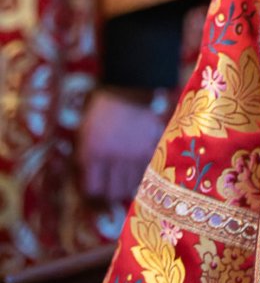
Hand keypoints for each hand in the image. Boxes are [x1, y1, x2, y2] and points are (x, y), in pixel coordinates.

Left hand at [78, 88, 165, 202]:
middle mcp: (114, 157)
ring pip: (133, 185)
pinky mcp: (153, 146)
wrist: (127, 89)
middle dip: (111, 192)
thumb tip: (89, 188)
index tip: (96, 190)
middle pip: (114, 192)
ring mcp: (135, 152)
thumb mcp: (84, 135)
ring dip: (128, 183)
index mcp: (93, 153)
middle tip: (112, 187)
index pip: (93, 189)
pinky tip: (140, 164)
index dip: (93, 193)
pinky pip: (149, 170)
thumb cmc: (100, 112)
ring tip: (126, 176)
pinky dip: (145, 171)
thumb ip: (85, 161)